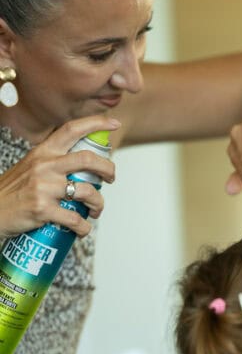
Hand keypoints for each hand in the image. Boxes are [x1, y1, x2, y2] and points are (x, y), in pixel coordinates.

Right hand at [0, 115, 118, 237]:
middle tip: (111, 179)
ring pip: (88, 192)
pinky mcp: (43, 209)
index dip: (96, 124)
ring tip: (95, 210)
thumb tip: (84, 165)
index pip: (71, 129)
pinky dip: (84, 228)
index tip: (114, 124)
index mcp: (43, 152)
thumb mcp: (31, 167)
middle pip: (88, 159)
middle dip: (108, 169)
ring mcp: (44, 187)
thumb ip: (53, 162)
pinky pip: (76, 220)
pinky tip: (82, 230)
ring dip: (99, 204)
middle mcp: (44, 166)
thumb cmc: (14, 191)